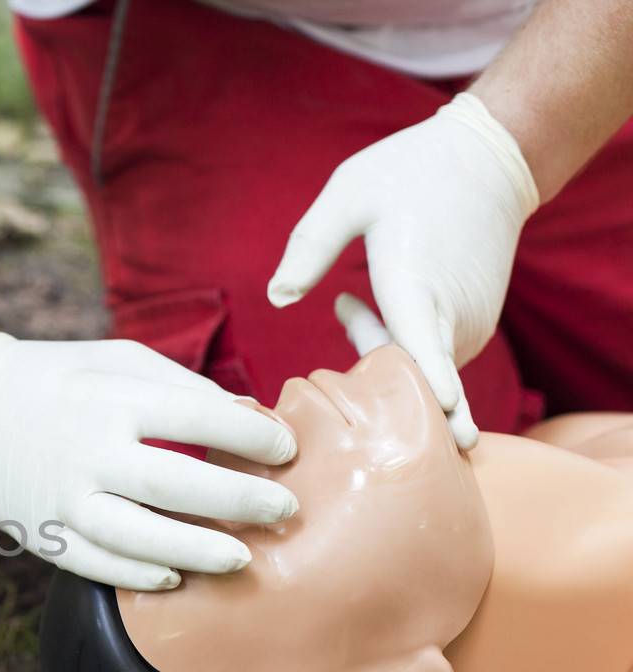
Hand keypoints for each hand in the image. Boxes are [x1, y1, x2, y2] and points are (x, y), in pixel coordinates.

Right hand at [0, 332, 298, 589]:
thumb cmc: (60, 379)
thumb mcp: (118, 359)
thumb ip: (183, 387)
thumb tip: (251, 420)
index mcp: (112, 397)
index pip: (200, 418)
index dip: (254, 437)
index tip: (286, 450)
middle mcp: (87, 449)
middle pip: (178, 486)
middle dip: (241, 502)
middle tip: (286, 510)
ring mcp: (64, 497)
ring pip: (139, 538)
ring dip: (198, 551)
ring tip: (242, 559)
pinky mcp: (45, 532)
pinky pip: (99, 565)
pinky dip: (140, 576)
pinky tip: (176, 578)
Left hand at [267, 92, 539, 450]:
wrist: (491, 158)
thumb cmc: (412, 172)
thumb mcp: (349, 192)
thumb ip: (310, 245)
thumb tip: (276, 299)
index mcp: (416, 283)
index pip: (427, 350)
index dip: (433, 386)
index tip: (448, 415)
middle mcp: (451, 315)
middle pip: (404, 377)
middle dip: (364, 366)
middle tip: (344, 305)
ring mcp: (469, 326)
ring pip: (416, 371)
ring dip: (379, 353)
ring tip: (351, 300)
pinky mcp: (474, 328)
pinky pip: (429, 359)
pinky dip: (400, 348)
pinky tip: (379, 307)